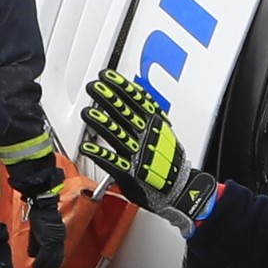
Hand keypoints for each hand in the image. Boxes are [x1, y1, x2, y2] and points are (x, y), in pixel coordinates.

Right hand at [22, 190, 67, 267]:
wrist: (42, 206)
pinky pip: (44, 255)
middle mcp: (59, 240)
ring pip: (50, 259)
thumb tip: (34, 254)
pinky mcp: (48, 239)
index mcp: (59, 238)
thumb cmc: (41, 216)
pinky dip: (40, 262)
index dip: (54, 265)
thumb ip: (38, 243)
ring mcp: (54, 240)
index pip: (58, 255)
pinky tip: (35, 267)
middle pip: (55, 259)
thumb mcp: (41, 231)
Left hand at [78, 73, 215, 220]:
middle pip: (125, 113)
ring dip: (101, 123)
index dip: (121, 87)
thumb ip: (147, 113)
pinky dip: (100, 154)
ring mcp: (137, 154)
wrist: (179, 190)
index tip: (107, 77)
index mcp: (155, 125)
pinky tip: (87, 147)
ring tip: (87, 113)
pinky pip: (113, 162)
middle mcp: (146, 137)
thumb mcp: (163, 131)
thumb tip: (133, 95)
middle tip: (93, 87)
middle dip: (108, 99)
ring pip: (118, 134)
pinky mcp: (130, 173)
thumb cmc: (168, 162)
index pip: (137, 101)